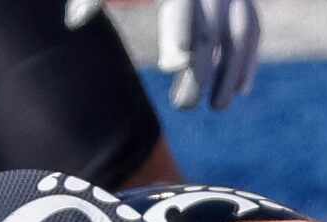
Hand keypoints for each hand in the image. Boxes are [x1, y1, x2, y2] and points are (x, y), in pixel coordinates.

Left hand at [66, 0, 259, 110]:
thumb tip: (74, 22)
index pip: (181, 5)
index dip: (178, 31)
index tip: (172, 65)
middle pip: (210, 31)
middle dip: (200, 72)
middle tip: (184, 106)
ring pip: (239, 35)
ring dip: (231, 74)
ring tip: (217, 107)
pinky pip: (252, 29)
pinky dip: (248, 59)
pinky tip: (239, 90)